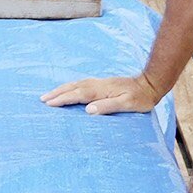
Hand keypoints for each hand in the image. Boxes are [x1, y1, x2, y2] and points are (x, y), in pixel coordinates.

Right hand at [44, 74, 163, 115]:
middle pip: (73, 87)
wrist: (150, 84)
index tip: (49, 103)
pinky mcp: (102, 84)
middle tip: (42, 99)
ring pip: (76, 84)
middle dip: (57, 93)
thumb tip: (88, 110)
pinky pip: (81, 84)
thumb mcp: (127, 104)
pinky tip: (69, 90)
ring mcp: (100, 83)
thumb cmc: (140, 98)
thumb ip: (108, 106)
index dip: (63, 99)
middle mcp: (98, 84)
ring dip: (62, 89)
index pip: (77, 95)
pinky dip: (71, 87)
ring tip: (50, 94)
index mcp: (101, 90)